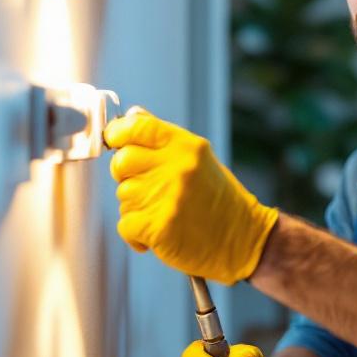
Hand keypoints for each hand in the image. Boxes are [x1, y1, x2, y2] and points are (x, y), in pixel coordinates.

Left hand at [104, 107, 278, 284]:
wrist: (243, 239)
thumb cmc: (219, 200)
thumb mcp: (198, 159)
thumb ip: (163, 139)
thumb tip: (132, 117)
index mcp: (186, 147)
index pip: (137, 127)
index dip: (118, 132)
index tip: (114, 139)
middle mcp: (177, 168)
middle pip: (122, 161)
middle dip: (126, 175)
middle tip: (146, 187)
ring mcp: (167, 197)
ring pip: (123, 195)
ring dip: (136, 207)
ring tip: (162, 212)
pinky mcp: (159, 227)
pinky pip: (125, 224)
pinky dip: (136, 233)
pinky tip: (157, 232)